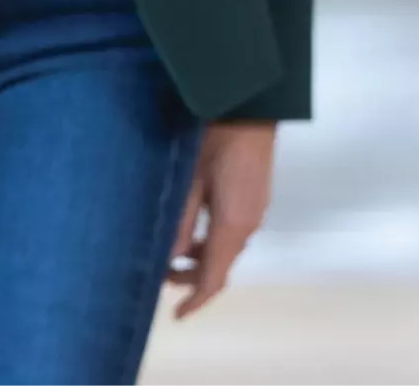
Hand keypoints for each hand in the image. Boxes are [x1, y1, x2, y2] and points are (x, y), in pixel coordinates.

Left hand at [164, 120, 275, 316]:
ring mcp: (255, 209)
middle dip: (193, 277)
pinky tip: (194, 228)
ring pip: (227, 248)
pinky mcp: (255, 196)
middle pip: (221, 266)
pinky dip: (213, 241)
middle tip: (163, 275)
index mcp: (233, 224)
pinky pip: (233, 230)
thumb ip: (181, 221)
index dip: (195, 300)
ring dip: (202, 258)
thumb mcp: (190, 178)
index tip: (178, 315)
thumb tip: (168, 257)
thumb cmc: (215, 135)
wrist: (248, 102)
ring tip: (174, 252)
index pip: (214, 278)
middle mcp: (249, 222)